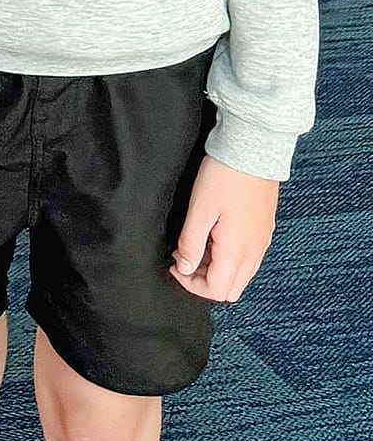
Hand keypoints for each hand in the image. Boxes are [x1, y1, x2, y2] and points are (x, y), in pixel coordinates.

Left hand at [171, 155, 278, 302]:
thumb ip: (191, 243)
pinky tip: (215, 237)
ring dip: (218, 271)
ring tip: (197, 246)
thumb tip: (185, 268)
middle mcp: (255, 251)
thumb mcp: (200, 210)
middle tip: (185, 259)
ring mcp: (262, 241)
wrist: (254, 150)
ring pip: (242, 275)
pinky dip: (230, 259)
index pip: (218, 291)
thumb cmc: (225, 176)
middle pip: (232, 289)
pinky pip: (249, 259)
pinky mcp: (264, 230)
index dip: (192, 285)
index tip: (176, 265)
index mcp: (238, 250)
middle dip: (206, 282)